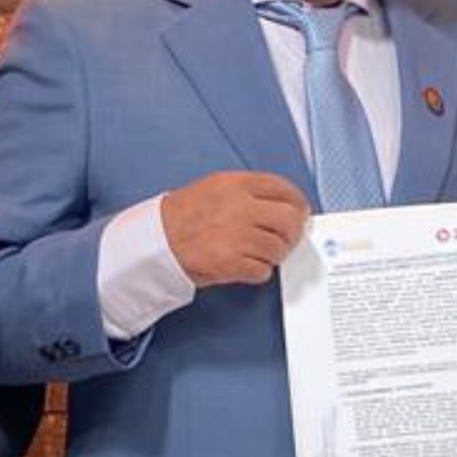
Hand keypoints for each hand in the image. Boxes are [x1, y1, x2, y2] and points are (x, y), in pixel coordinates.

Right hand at [159, 171, 310, 285]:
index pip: (284, 189)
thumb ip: (249, 192)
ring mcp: (237, 236)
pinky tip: (247, 266)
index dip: (297, 204)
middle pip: (289, 220)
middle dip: (293, 233)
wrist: (156, 241)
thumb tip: (282, 206)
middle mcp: (240, 207)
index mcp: (237, 184)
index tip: (299, 212)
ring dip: (274, 255)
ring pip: (279, 248)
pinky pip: (263, 270)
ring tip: (260, 254)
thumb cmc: (182, 216)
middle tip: (288, 239)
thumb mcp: (215, 187)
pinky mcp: (232, 263)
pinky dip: (259, 272)